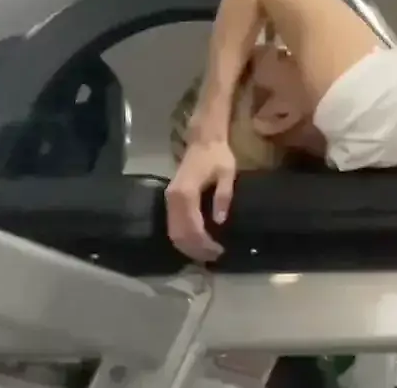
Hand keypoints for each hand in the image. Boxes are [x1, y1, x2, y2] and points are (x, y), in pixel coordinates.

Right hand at [166, 138, 236, 262]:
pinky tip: (196, 243)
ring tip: (206, 254)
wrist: (203, 139)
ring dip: (188, 246)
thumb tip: (220, 221)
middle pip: (180, 233)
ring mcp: (169, 199)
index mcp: (187, 192)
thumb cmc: (218, 155)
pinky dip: (182, 238)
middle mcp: (173, 198)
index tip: (219, 251)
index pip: (193, 226)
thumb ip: (224, 196)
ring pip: (173, 232)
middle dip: (196, 249)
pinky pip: (172, 225)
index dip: (205, 243)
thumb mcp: (227, 173)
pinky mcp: (170, 199)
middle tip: (214, 256)